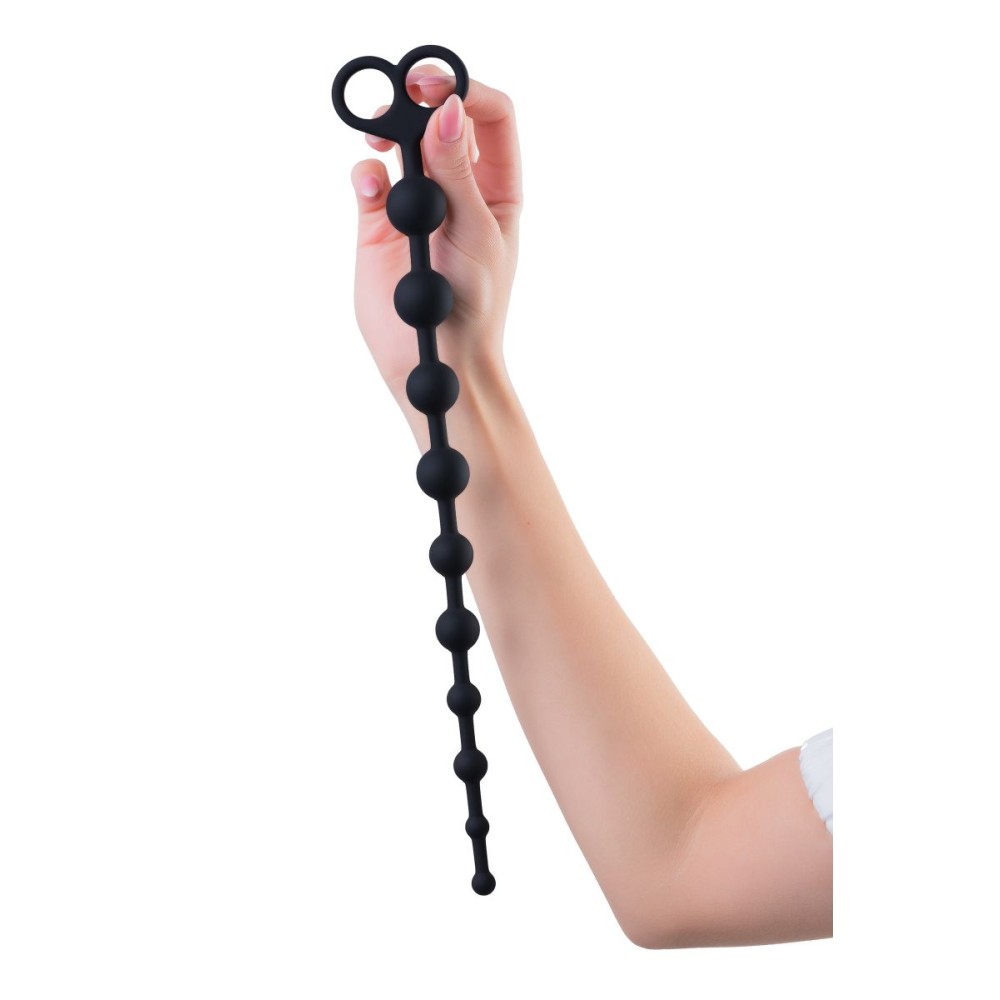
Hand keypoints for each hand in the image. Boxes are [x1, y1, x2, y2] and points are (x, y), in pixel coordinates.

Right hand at [349, 68, 521, 402]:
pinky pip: (369, 180)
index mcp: (496, 187)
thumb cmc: (474, 305)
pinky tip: (370, 186)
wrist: (438, 356)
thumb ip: (457, 173)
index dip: (464, 90)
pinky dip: (365, 174)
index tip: (432, 88)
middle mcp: (457, 187)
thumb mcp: (474, 234)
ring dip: (386, 128)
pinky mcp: (379, 223)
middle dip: (418, 100)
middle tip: (398, 97)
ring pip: (401, 142)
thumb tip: (446, 111)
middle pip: (440, 118)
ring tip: (375, 135)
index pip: (490, 116)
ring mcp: (417, 203)